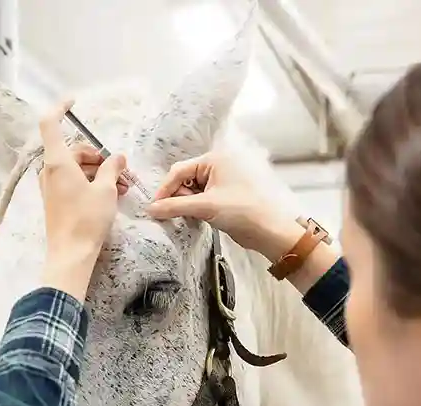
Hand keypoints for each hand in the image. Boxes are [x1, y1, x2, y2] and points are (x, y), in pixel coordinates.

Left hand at [37, 100, 126, 299]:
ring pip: (77, 168)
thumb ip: (112, 168)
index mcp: (58, 162)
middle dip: (99, 155)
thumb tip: (117, 157)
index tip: (73, 101)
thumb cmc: (86, 220)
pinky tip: (113, 193)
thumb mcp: (106, 190)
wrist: (71, 254)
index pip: (50, 124)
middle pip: (74, 150)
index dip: (60, 108)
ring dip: (100, 172)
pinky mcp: (57, 201)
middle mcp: (50, 171)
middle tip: (121, 168)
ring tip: (123, 185)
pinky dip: (92, 183)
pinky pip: (75, 182)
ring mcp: (52, 187)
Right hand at [146, 152, 294, 260]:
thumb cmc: (242, 211)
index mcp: (214, 159)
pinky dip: (194, 208)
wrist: (269, 231)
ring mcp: (221, 181)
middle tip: (174, 214)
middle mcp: (217, 166)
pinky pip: (200, 199)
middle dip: (176, 196)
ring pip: (191, 190)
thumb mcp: (205, 206)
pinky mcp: (223, 196)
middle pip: (184, 179)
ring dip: (185, 203)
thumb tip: (150, 209)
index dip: (165, 189)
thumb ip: (174, 206)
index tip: (154, 207)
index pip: (179, 170)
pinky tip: (196, 218)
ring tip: (189, 216)